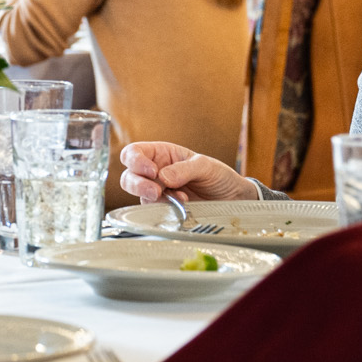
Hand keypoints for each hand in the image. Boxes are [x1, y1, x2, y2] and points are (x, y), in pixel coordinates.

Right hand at [119, 141, 256, 204]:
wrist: (232, 199)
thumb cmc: (218, 176)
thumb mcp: (205, 166)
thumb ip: (183, 169)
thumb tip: (162, 177)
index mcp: (162, 154)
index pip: (134, 152)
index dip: (135, 160)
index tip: (151, 170)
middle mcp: (155, 171)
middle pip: (129, 175)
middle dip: (137, 183)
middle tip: (155, 191)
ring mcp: (157, 190)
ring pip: (137, 194)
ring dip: (151, 197)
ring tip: (175, 198)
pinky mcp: (163, 207)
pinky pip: (152, 208)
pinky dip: (163, 207)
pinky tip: (181, 204)